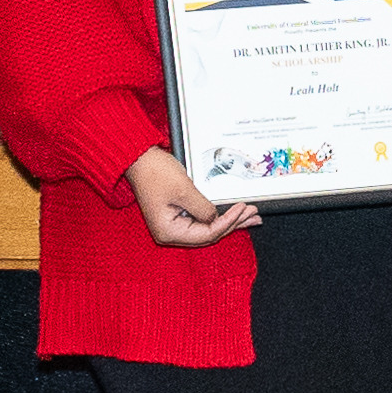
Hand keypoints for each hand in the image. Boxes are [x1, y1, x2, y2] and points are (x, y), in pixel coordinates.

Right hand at [125, 148, 257, 248]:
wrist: (138, 158)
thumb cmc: (154, 172)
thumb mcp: (184, 191)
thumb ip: (204, 208)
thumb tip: (216, 217)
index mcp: (169, 231)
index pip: (207, 234)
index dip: (227, 222)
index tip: (242, 209)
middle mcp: (170, 232)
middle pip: (209, 234)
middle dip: (233, 224)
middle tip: (253, 215)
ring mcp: (173, 224)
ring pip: (207, 228)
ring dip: (229, 221)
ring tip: (249, 216)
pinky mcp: (177, 214)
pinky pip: (201, 219)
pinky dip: (217, 215)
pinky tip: (232, 213)